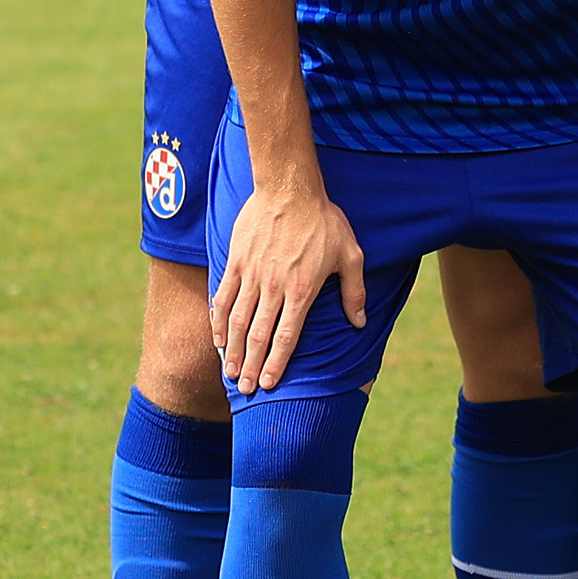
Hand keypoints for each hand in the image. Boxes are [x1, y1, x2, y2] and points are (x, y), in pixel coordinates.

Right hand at [212, 180, 367, 391]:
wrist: (289, 188)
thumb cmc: (324, 221)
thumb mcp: (351, 255)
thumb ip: (354, 291)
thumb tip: (359, 323)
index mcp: (302, 290)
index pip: (286, 336)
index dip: (276, 363)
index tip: (269, 384)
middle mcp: (273, 287)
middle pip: (258, 336)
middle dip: (251, 365)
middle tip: (244, 389)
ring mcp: (251, 275)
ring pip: (236, 321)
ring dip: (232, 350)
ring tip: (229, 372)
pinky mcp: (235, 263)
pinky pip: (222, 297)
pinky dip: (218, 321)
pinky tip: (218, 339)